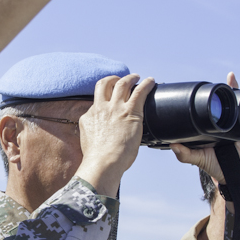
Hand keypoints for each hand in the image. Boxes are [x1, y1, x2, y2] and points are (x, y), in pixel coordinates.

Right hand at [76, 74, 155, 196]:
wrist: (103, 162)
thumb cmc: (98, 159)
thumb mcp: (89, 142)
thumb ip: (95, 133)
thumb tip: (102, 135)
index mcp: (89, 117)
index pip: (96, 102)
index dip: (104, 99)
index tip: (109, 100)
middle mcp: (101, 108)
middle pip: (104, 84)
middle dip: (112, 79)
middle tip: (119, 80)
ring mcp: (116, 108)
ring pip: (122, 83)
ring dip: (129, 78)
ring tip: (136, 77)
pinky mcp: (131, 111)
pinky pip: (140, 92)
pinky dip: (146, 84)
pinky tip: (151, 82)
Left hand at [170, 72, 239, 181]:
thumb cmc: (218, 166)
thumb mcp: (199, 160)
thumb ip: (185, 155)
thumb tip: (172, 145)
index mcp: (203, 128)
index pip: (195, 112)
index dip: (190, 102)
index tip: (181, 91)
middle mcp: (215, 122)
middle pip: (210, 103)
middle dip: (208, 91)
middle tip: (202, 82)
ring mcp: (228, 121)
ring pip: (224, 100)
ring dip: (222, 87)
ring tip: (220, 79)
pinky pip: (238, 102)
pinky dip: (236, 88)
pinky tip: (231, 78)